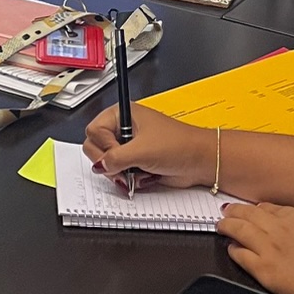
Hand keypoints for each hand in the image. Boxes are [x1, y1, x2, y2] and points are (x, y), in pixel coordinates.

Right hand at [81, 103, 215, 190]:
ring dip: (120, 172)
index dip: (103, 145)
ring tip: (136, 172)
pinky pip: (119, 173)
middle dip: (108, 162)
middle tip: (122, 167)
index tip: (117, 152)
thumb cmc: (180, 144)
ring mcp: (129, 146)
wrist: (200, 161)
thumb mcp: (142, 150)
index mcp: (123, 114)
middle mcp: (124, 129)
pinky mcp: (135, 162)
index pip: (94, 130)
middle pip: (96, 147)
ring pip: (106, 163)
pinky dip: (129, 178)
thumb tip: (100, 165)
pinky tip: (143, 176)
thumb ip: (115, 158)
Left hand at [217, 202, 293, 293]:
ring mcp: (267, 246)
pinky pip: (241, 255)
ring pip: (239, 230)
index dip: (259, 209)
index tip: (254, 209)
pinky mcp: (262, 267)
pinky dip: (233, 250)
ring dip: (228, 225)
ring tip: (220, 224)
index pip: (271, 208)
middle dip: (237, 211)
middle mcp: (278, 228)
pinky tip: (229, 248)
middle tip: (228, 210)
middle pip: (250, 214)